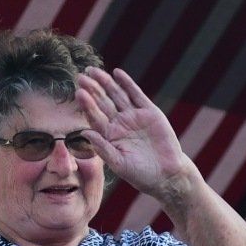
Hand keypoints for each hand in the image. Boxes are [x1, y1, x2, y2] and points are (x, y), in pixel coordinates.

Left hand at [74, 66, 190, 204]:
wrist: (167, 174)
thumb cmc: (141, 174)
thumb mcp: (119, 163)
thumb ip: (103, 148)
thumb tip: (84, 133)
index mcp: (110, 135)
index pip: (95, 116)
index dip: (87, 105)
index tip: (78, 93)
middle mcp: (120, 123)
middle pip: (103, 102)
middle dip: (93, 89)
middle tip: (81, 76)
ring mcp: (134, 116)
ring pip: (117, 95)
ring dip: (106, 83)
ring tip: (94, 71)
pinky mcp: (149, 112)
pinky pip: (136, 94)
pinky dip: (127, 83)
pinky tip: (117, 73)